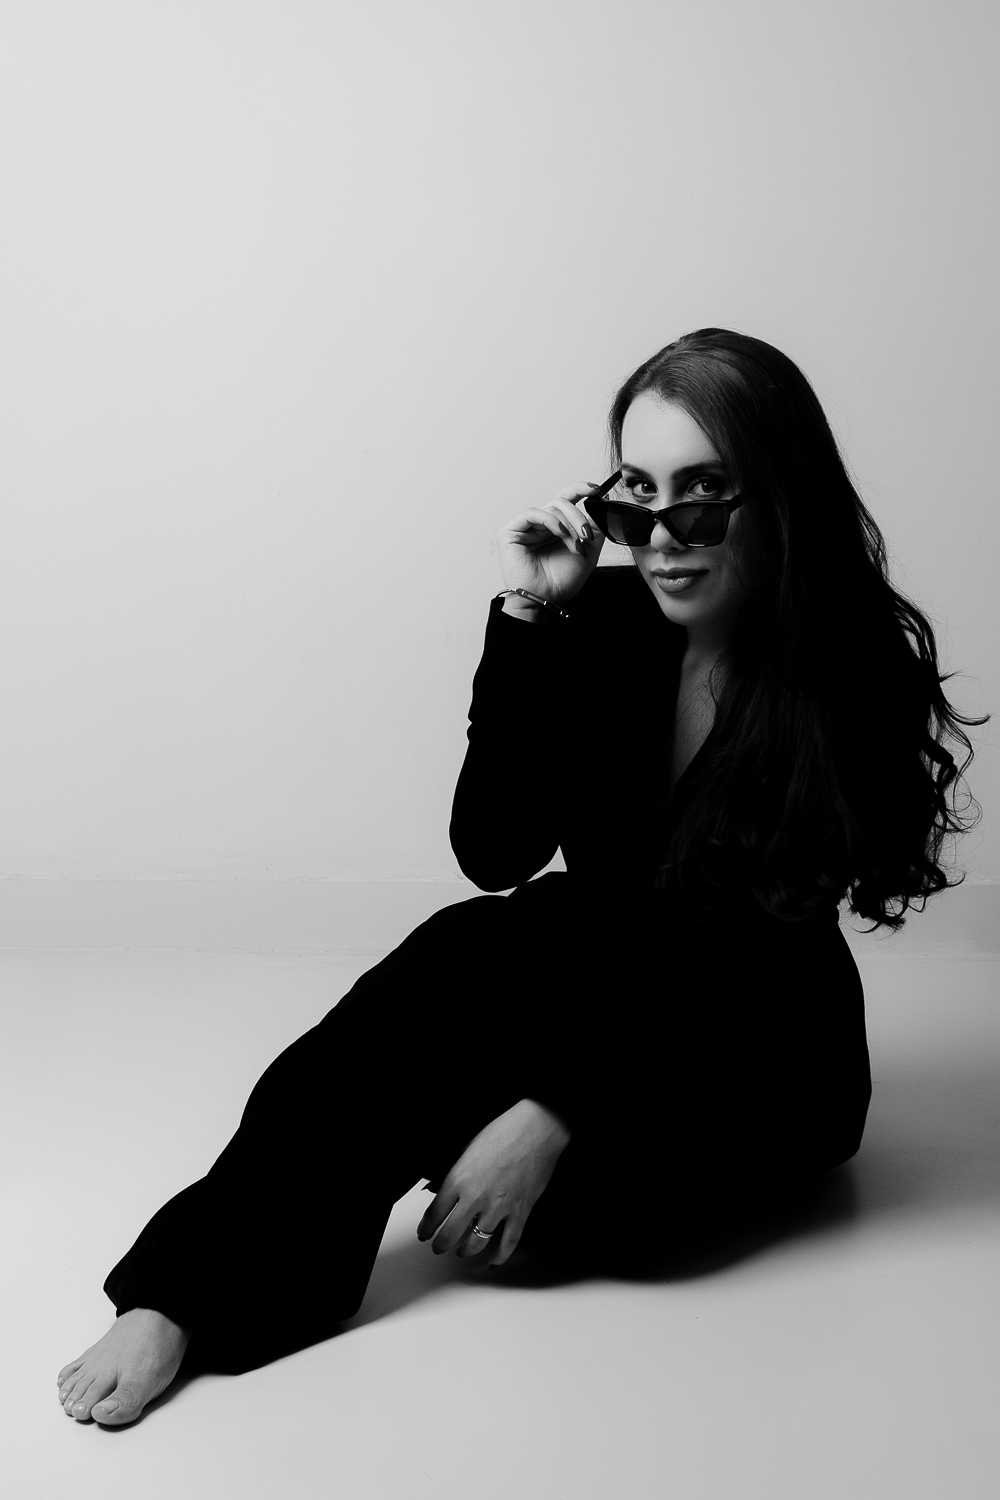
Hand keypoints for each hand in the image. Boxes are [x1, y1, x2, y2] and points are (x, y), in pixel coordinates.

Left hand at [416, 1098, 571, 1266]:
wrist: (536, 1129)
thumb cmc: (504, 1132)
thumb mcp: (468, 1151)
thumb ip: (458, 1176)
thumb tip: (451, 1194)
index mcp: (459, 1179)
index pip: (434, 1214)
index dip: (426, 1228)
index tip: (424, 1233)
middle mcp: (476, 1197)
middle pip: (450, 1234)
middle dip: (441, 1245)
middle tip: (439, 1247)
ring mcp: (499, 1208)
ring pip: (476, 1243)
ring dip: (466, 1250)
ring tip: (463, 1251)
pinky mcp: (520, 1212)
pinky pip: (508, 1243)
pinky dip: (499, 1256)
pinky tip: (493, 1261)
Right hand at [497, 483, 605, 607]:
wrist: (546, 599)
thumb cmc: (561, 581)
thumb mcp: (589, 551)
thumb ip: (594, 527)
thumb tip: (601, 506)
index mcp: (556, 527)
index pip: (566, 499)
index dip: (581, 489)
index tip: (597, 489)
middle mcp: (541, 525)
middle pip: (562, 501)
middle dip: (579, 517)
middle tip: (587, 535)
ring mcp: (525, 527)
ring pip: (551, 507)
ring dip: (569, 526)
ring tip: (575, 545)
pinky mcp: (511, 532)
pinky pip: (533, 513)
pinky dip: (551, 520)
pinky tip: (560, 533)